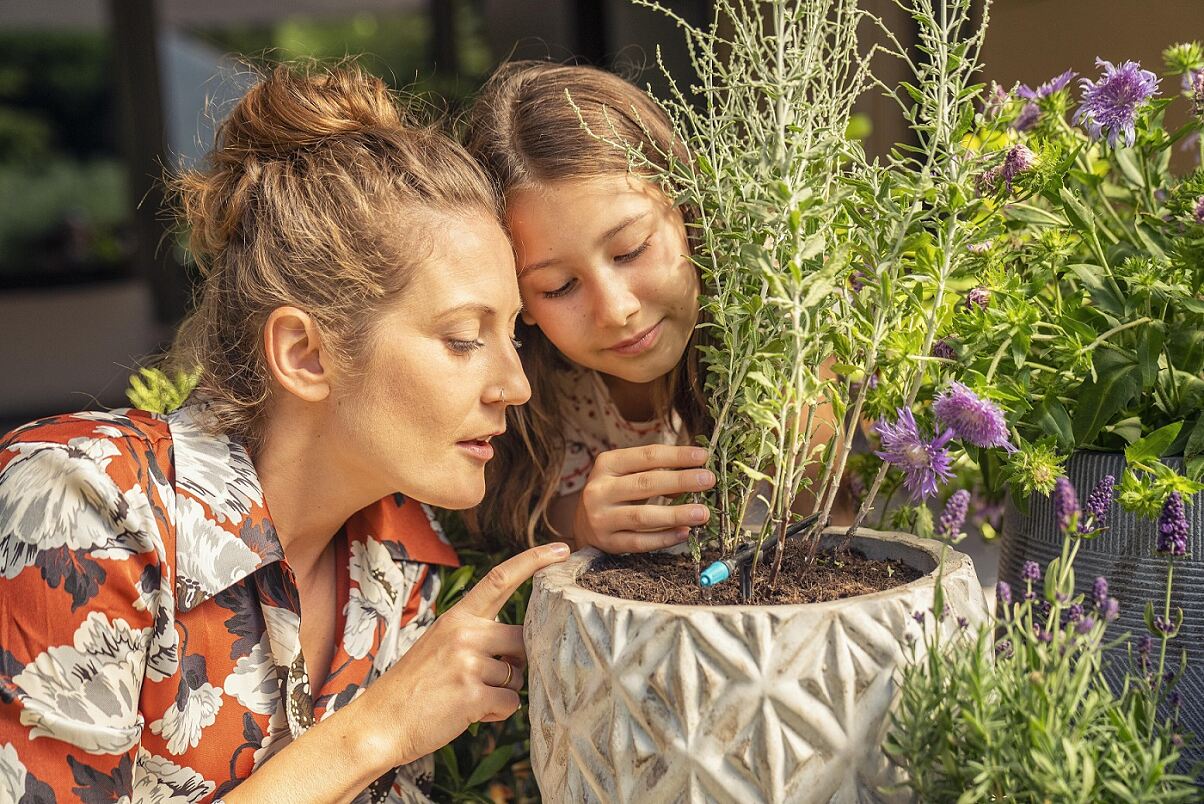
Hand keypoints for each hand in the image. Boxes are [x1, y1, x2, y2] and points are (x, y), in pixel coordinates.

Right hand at [357, 542, 569, 766]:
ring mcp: (468, 663)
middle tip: (486, 679)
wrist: (378, 723)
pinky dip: (496, 713)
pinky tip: (468, 713)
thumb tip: (520, 648)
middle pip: (522, 639)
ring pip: (517, 676)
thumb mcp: (440, 645)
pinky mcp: (473, 694)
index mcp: (456, 617)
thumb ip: (477, 636)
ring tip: (466, 698)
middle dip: (516, 662)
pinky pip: (510, 703)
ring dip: (501, 692)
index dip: (533, 561)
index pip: (500, 579)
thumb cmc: (414, 687)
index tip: (561, 550)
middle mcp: (464, 633)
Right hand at [574, 444, 715, 553]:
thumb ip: (656, 472)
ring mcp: (601, 518)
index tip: (703, 456)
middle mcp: (599, 490)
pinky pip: (640, 542)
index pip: (646, 456)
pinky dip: (664, 538)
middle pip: (645, 483)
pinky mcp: (607, 543)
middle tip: (708, 480)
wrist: (582, 524)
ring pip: (643, 516)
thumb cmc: (614, 492)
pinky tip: (684, 533)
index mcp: (607, 464)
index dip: (677, 455)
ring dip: (676, 514)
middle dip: (680, 481)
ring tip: (703, 513)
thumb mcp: (627, 474)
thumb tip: (693, 477)